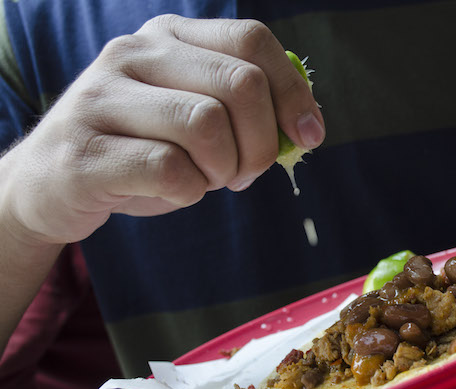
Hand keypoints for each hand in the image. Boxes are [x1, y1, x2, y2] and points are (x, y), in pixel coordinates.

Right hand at [0, 14, 324, 244]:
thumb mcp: (196, 116)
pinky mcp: (85, 150)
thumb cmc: (144, 150)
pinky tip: (174, 191)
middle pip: (241, 84)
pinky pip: (170, 170)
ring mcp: (102, 97)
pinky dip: (188, 192)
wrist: (54, 184)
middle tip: (246, 173)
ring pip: (207, 125)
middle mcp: (134, 53)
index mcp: (170, 37)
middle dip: (262, 144)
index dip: (294, 92)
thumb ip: (246, 109)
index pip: (253, 41)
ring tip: (207, 180)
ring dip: (224, 169)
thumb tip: (308, 125)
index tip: (309, 136)